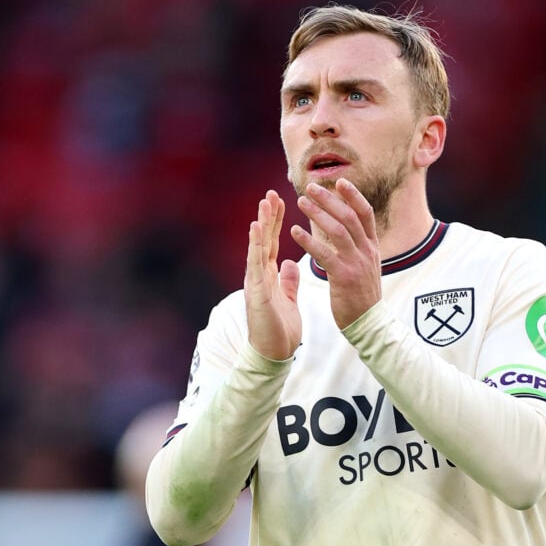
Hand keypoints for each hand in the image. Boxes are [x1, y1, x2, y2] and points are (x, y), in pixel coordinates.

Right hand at [245, 190, 301, 360]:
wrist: (273, 353)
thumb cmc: (279, 328)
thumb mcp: (288, 299)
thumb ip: (288, 281)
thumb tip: (291, 263)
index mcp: (269, 275)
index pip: (273, 243)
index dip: (276, 223)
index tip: (280, 201)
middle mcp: (260, 275)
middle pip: (263, 240)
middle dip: (267, 216)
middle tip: (271, 193)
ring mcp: (256, 282)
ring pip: (258, 247)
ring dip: (260, 225)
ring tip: (264, 203)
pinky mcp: (256, 291)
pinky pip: (256, 264)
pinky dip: (255, 245)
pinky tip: (255, 229)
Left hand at [291, 180, 381, 328]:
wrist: (369, 323)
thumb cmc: (363, 295)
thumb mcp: (368, 265)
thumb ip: (359, 246)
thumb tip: (349, 229)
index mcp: (372, 247)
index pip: (365, 213)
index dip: (353, 196)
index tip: (340, 181)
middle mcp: (366, 251)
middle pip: (349, 216)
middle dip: (330, 199)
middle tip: (311, 187)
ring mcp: (357, 263)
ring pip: (338, 230)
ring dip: (318, 214)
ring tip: (301, 202)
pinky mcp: (344, 277)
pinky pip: (324, 254)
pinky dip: (309, 241)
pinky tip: (294, 231)